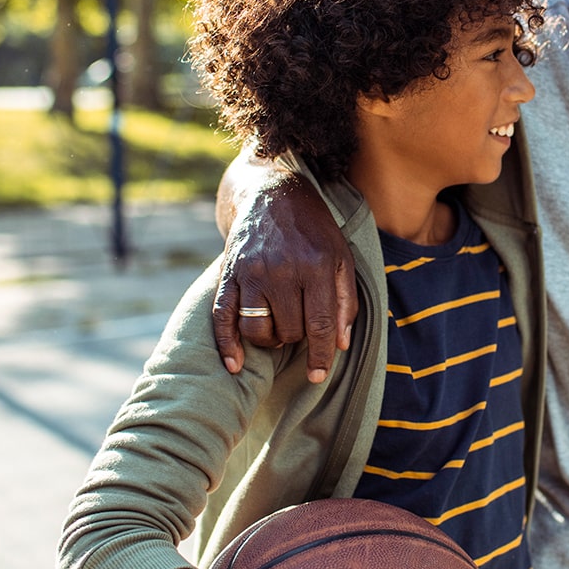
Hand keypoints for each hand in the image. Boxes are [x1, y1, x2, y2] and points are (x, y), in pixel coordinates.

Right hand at [211, 170, 355, 382]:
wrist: (273, 193)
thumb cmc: (314, 231)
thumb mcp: (342, 257)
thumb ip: (346, 301)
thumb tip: (340, 344)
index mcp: (316, 266)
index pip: (320, 325)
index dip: (320, 356)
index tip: (317, 375)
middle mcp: (282, 270)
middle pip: (289, 330)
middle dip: (296, 339)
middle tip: (300, 326)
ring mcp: (252, 272)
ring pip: (257, 329)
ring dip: (269, 340)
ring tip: (278, 330)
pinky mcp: (230, 273)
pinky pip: (223, 317)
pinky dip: (227, 345)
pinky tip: (234, 365)